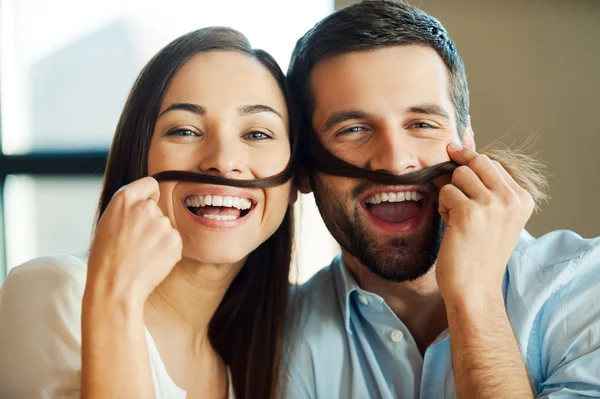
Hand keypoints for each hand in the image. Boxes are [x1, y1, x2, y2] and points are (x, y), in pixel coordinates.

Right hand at [86, 177, 182, 305]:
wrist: (115, 287)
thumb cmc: (106, 258)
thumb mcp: (108, 222)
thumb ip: (129, 209)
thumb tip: (150, 202)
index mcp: (125, 198)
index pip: (150, 183)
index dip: (149, 195)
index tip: (146, 205)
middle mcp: (146, 207)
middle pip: (157, 209)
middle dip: (150, 222)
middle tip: (134, 243)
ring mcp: (162, 224)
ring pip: (165, 227)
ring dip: (158, 238)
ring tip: (140, 255)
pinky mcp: (175, 240)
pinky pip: (173, 242)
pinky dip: (166, 251)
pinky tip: (150, 261)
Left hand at [435, 143, 533, 302]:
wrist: (474, 288)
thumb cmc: (478, 252)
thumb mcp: (494, 216)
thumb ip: (487, 186)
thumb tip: (459, 148)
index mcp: (522, 199)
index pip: (491, 162)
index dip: (469, 164)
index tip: (456, 161)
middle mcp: (511, 199)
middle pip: (476, 162)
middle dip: (459, 176)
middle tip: (456, 200)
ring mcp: (492, 205)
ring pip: (458, 174)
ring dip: (450, 194)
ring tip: (457, 218)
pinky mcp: (469, 213)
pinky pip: (445, 191)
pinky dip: (442, 208)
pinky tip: (451, 227)